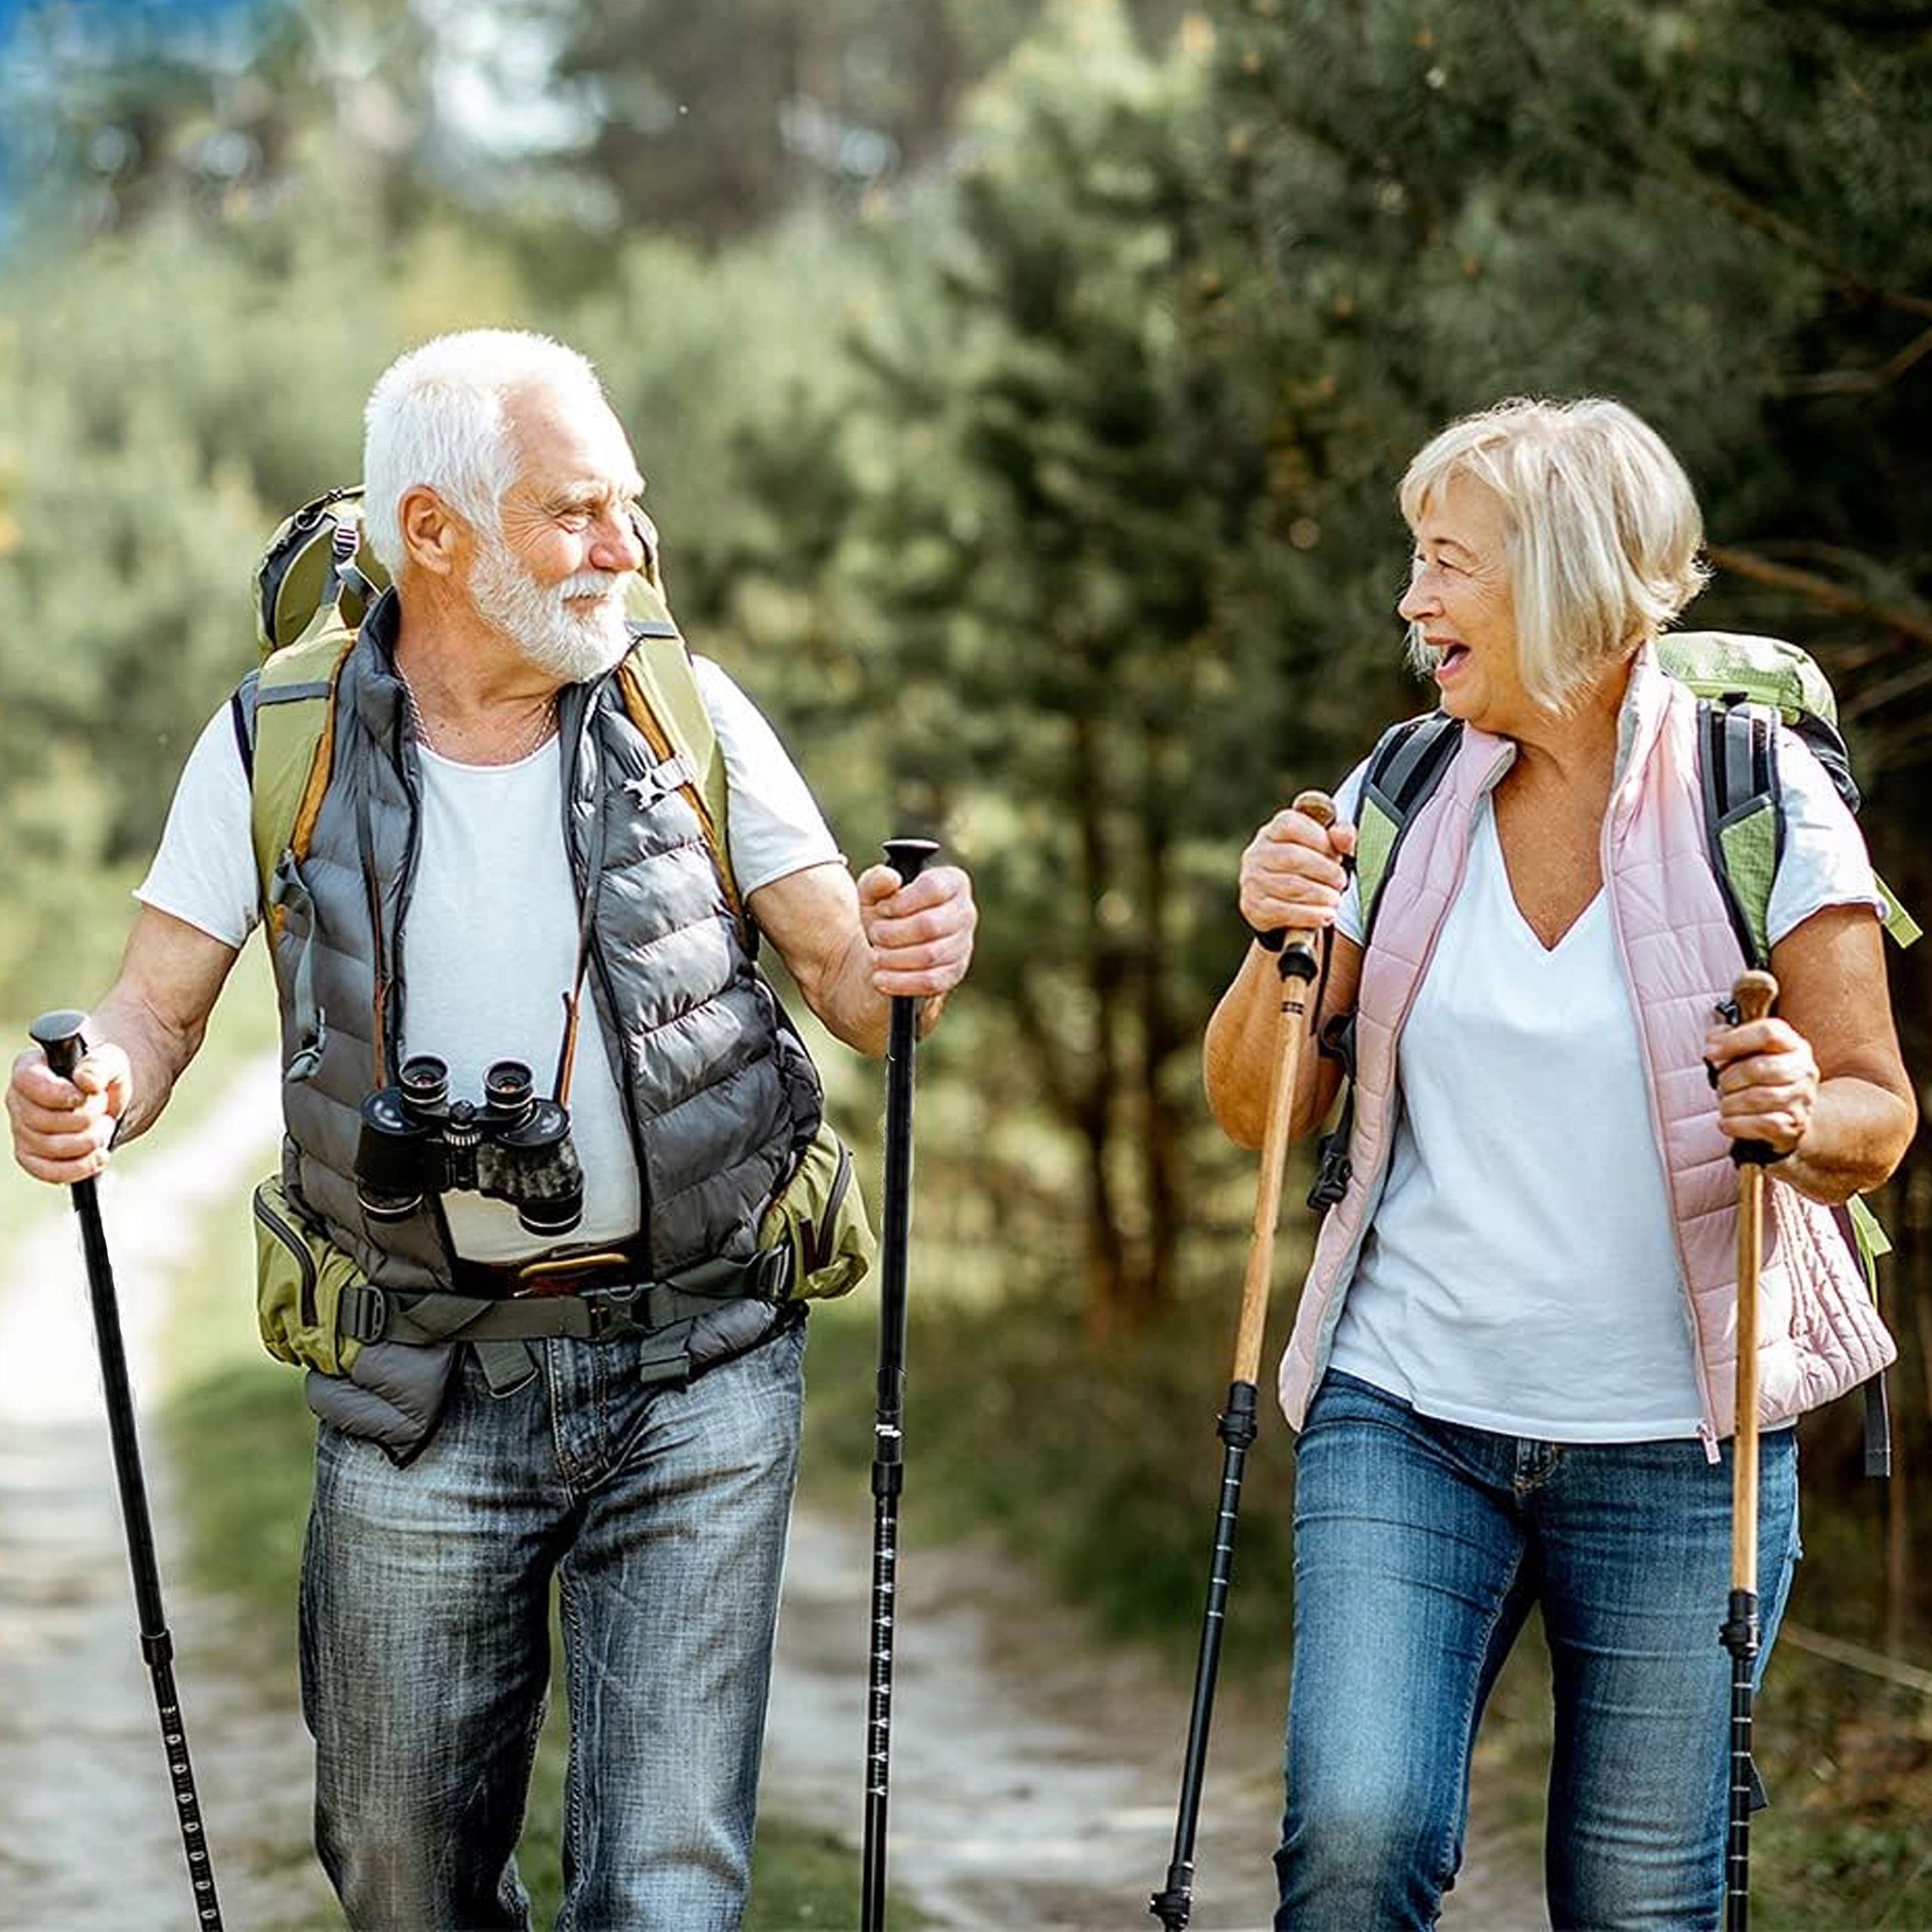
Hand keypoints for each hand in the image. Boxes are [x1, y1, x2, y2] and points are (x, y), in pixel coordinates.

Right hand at [6, 1041, 131, 1183]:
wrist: (105, 1102)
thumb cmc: (100, 1077)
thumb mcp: (109, 1061)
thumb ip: (99, 1066)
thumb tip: (86, 1081)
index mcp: (29, 1068)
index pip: (28, 1082)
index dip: (57, 1093)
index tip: (84, 1096)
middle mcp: (18, 1100)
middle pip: (40, 1119)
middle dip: (83, 1120)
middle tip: (104, 1113)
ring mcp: (21, 1130)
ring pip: (47, 1147)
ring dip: (87, 1142)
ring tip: (105, 1128)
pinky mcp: (32, 1156)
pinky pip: (47, 1171)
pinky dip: (78, 1168)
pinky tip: (98, 1156)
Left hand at [855, 862, 976, 999]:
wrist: (890, 946)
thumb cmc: (887, 912)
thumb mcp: (874, 892)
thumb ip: (876, 880)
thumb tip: (890, 879)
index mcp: (952, 882)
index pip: (933, 889)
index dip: (901, 902)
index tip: (882, 909)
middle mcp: (965, 912)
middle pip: (929, 925)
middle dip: (893, 933)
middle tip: (875, 934)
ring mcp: (964, 944)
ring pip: (929, 955)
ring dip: (894, 957)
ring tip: (876, 955)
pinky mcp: (955, 972)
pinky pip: (932, 981)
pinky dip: (901, 982)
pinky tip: (881, 978)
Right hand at [1238, 804, 1356, 936]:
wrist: (1281, 900)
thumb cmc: (1309, 866)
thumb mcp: (1327, 846)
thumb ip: (1341, 835)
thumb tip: (1341, 835)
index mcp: (1274, 831)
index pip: (1292, 826)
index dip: (1320, 840)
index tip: (1338, 854)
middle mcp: (1257, 852)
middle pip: (1293, 857)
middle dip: (1324, 870)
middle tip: (1341, 881)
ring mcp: (1253, 880)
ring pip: (1290, 886)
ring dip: (1319, 894)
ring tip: (1335, 900)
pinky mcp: (1254, 906)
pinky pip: (1283, 911)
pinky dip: (1309, 915)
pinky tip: (1326, 916)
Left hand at [1704, 1009, 1817, 1159]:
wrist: (1787, 1117)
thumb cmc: (1758, 1079)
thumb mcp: (1746, 1051)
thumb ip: (1726, 1038)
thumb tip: (1713, 1042)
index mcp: (1792, 1044)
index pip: (1769, 1033)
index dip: (1734, 1040)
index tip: (1710, 1053)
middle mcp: (1803, 1069)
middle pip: (1757, 1068)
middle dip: (1728, 1079)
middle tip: (1720, 1086)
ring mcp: (1803, 1098)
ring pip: (1757, 1098)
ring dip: (1729, 1103)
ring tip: (1725, 1104)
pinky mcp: (1796, 1125)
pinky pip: (1763, 1124)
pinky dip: (1736, 1124)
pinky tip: (1727, 1122)